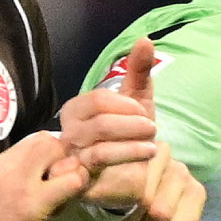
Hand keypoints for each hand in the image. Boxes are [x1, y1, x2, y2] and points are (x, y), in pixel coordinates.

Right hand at [0, 127, 92, 220]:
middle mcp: (1, 168)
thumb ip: (17, 181)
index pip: (33, 141)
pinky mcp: (30, 204)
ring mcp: (15, 184)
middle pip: (47, 140)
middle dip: (62, 160)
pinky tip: (62, 209)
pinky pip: (69, 180)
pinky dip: (77, 188)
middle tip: (60, 187)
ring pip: (59, 152)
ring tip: (61, 199)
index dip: (50, 157)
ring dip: (71, 174)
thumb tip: (48, 171)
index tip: (51, 179)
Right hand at [58, 43, 195, 220]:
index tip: (143, 112)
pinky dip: (128, 156)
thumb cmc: (129, 136)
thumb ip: (138, 71)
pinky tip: (146, 155)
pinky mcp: (80, 180)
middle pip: (100, 122)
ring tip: (153, 145)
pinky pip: (100, 165)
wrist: (134, 176)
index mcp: (75, 110)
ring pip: (100, 145)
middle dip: (132, 125)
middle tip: (151, 129)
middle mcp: (68, 133)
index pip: (98, 100)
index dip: (126, 105)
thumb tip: (145, 39)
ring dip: (133, 143)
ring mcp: (71, 159)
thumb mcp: (137, 101)